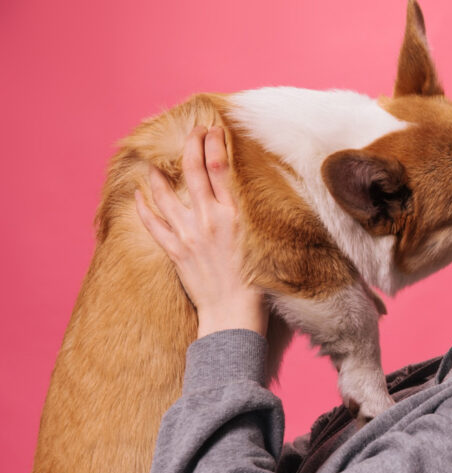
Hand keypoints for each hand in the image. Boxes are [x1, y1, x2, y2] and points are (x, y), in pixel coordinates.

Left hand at [135, 126, 267, 337]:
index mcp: (234, 215)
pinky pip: (153, 224)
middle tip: (191, 131)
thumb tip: (244, 195)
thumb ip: (250, 217)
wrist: (233, 315)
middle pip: (194, 171)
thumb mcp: (262, 242)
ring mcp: (189, 235)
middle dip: (191, 144)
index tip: (212, 129)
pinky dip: (143, 208)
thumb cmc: (256, 284)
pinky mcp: (176, 252)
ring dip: (159, 175)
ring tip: (154, 164)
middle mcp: (209, 219)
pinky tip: (138, 196)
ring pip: (166, 194)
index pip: (220, 167)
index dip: (214, 142)